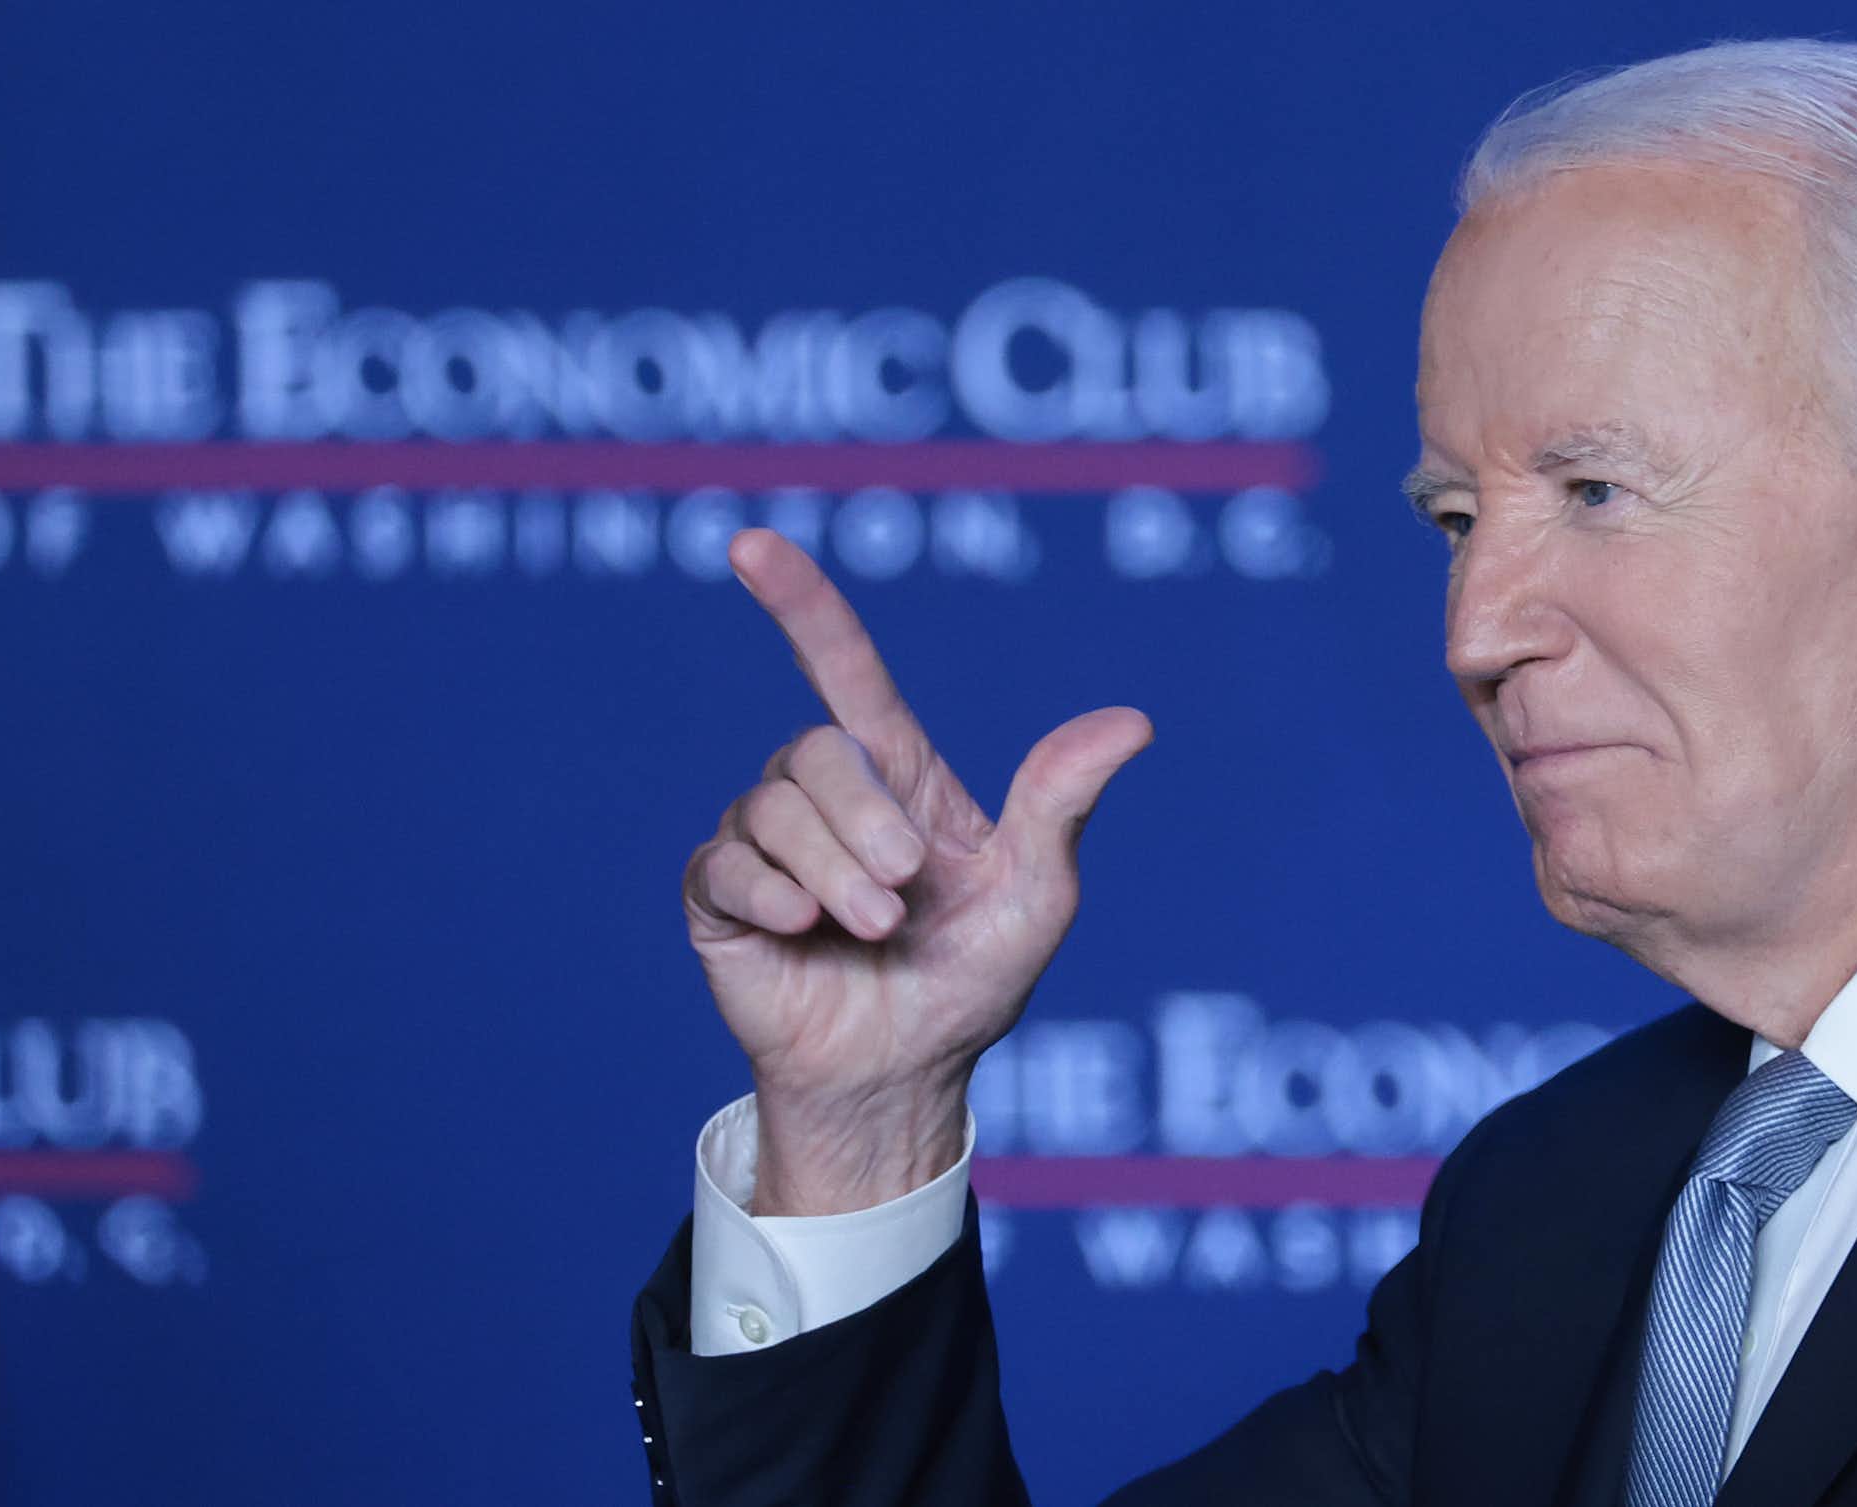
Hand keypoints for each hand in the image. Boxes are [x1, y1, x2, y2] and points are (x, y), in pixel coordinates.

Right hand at [682, 528, 1152, 1214]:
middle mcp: (824, 794)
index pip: (841, 667)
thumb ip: (1063, 804)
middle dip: (864, 824)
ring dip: (831, 873)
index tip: (751, 544)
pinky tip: (802, 931)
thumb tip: (1135, 723)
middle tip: (903, 896)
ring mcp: (766, 843)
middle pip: (817, 750)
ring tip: (868, 930)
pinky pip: (723, 864)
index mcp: (896, 774)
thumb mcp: (1038, 894)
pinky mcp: (721, 897)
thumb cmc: (974, 978)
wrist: (906, 1073)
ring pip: (771, 806)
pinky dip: (770, 894)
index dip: (801, 604)